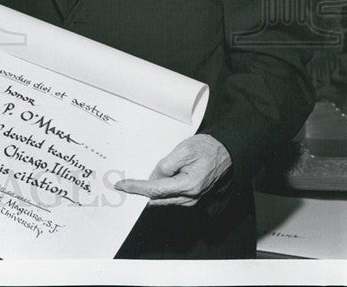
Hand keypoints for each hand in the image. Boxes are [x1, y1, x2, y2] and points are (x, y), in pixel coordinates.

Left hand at [114, 134, 230, 206]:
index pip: (156, 190)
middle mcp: (190, 197)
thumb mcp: (184, 150)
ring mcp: (191, 198)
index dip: (137, 188)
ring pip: (163, 199)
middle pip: (157, 198)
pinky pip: (169, 196)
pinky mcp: (190, 196)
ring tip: (130, 185)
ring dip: (147, 193)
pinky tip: (147, 184)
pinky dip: (157, 191)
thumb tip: (153, 178)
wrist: (225, 152)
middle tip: (122, 187)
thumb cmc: (206, 148)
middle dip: (139, 193)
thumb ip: (166, 165)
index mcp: (189, 185)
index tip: (122, 186)